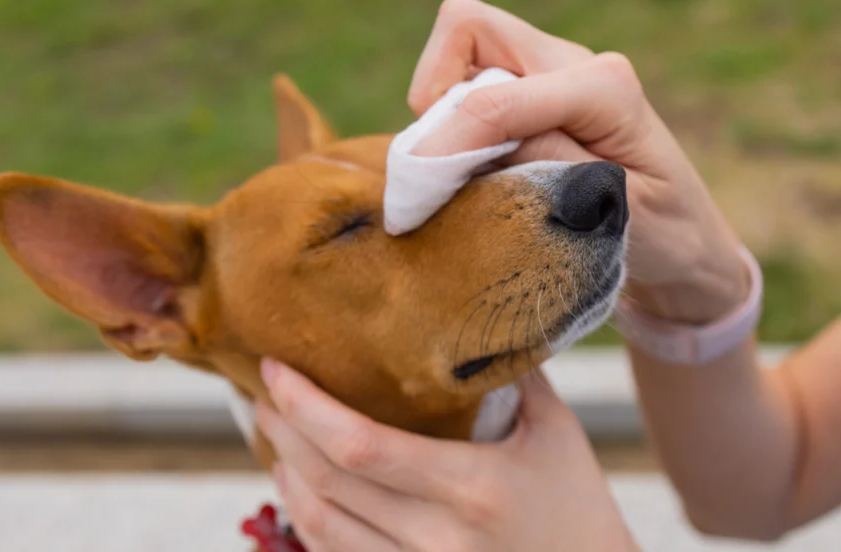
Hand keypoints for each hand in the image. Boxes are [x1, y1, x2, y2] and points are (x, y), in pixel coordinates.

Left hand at [256, 358, 639, 551]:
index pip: (360, 446)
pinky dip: (305, 516)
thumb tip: (471, 312)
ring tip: (273, 431)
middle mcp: (436, 540)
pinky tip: (300, 483)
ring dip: (284, 473)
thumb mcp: (556, 431)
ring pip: (317, 525)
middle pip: (325, 482)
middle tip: (262, 391)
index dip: (305, 406)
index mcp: (472, 488)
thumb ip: (514, 373)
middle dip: (280, 430)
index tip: (275, 369)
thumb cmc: (578, 507)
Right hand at [408, 0, 748, 323]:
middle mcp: (572, 65)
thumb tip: (476, 143)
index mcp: (604, 88)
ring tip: (453, 178)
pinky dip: (450, 126)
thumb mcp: (617, 214)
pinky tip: (468, 175)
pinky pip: (467, 86)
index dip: (446, 142)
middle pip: (467, 28)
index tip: (419, 194)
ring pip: (459, 54)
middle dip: (433, 91)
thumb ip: (549, 167)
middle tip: (436, 165)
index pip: (495, 97)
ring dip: (441, 112)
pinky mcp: (529, 96)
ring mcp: (547, 75)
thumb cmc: (664, 234)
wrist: (685, 246)